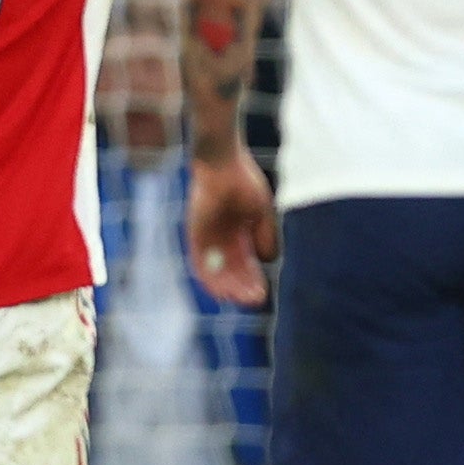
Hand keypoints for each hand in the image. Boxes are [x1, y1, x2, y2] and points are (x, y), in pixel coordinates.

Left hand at [188, 150, 278, 306]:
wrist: (223, 163)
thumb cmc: (243, 181)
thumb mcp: (262, 211)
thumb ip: (266, 235)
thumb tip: (268, 260)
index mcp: (237, 233)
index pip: (244, 265)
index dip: (253, 280)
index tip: (263, 294)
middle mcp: (221, 239)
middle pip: (230, 271)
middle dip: (242, 287)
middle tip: (255, 300)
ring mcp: (207, 237)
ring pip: (214, 271)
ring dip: (226, 287)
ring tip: (239, 299)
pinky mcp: (194, 234)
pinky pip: (199, 262)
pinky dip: (209, 277)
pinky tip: (220, 289)